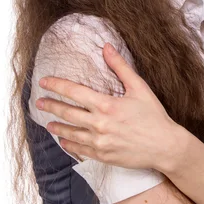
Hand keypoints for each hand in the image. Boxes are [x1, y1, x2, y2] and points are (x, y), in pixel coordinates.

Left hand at [35, 42, 176, 169]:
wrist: (165, 146)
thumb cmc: (154, 115)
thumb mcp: (139, 87)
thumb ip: (120, 67)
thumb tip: (106, 47)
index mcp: (106, 105)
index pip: (74, 92)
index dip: (57, 85)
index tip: (44, 82)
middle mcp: (99, 124)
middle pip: (67, 113)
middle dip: (51, 106)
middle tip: (39, 102)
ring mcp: (99, 142)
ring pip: (70, 133)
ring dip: (57, 127)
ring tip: (48, 123)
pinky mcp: (103, 156)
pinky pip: (80, 150)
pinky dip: (69, 144)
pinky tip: (64, 141)